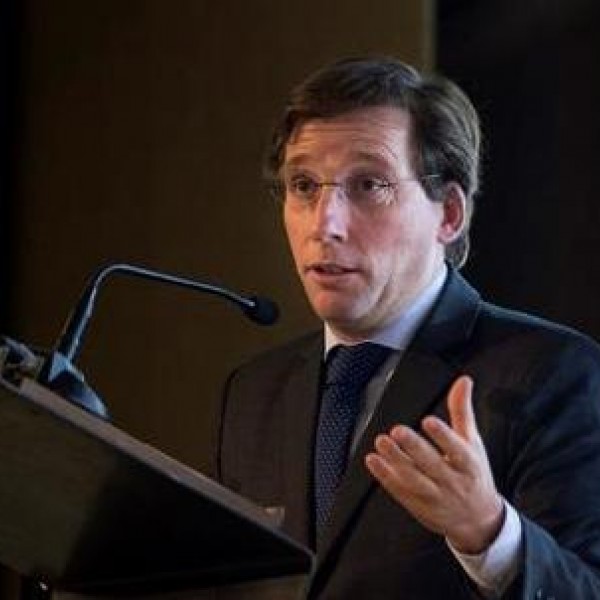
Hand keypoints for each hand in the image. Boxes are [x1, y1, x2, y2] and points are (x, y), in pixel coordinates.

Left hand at [365, 375, 503, 553]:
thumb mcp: (473, 442)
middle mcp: (452, 481)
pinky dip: (385, 476)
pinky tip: (373, 461)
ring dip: (395, 461)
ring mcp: (434, 496)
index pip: (457, 450)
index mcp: (468, 464)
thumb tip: (463, 380)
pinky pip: (400, 491)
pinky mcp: (418, 505)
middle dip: (414, 448)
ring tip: (381, 442)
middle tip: (397, 431)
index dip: (443, 436)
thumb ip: (462, 411)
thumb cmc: (473, 474)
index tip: (429, 421)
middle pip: (432, 465)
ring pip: (413, 479)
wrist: (478, 520)